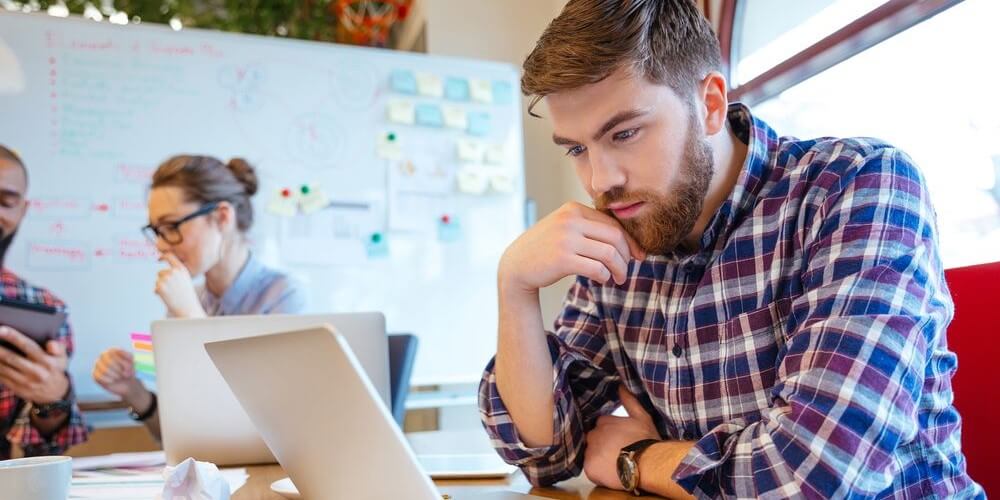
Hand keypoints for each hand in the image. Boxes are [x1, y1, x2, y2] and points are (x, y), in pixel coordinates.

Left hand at [0, 326, 69, 403]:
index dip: (14, 337)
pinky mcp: (17, 388)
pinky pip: (1, 377)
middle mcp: (35, 372)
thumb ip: (58, 347)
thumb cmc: (55, 369)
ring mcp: (25, 381)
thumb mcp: (62, 357)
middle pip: (12, 358)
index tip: (1, 329)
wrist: (54, 393)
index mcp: (46, 361)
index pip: (28, 346)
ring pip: (3, 368)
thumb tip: (50, 344)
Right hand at [93, 347, 137, 396]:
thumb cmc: (129, 371)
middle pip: (109, 362)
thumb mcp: (132, 362)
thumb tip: (118, 351)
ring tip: (119, 377)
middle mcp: (103, 356)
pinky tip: (112, 381)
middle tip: (125, 374)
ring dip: (115, 375)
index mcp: (112, 351)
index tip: (129, 367)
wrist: (127, 384)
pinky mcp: (95, 374)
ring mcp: (98, 365)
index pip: (115, 354)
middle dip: (119, 370)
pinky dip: (108, 380)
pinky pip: (99, 377)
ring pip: (104, 370)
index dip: (122, 362)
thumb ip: (128, 355)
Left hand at [155, 253, 204, 317]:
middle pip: (161, 272)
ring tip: (172, 294)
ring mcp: (166, 278)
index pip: (169, 256)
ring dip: (162, 287)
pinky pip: (156, 288)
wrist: (188, 308)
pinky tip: (168, 297)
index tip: (159, 258)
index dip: (163, 256)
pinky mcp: (160, 286)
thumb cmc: (187, 296)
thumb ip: (176, 273)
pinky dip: (159, 293)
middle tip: (172, 290)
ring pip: (158, 280)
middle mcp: (174, 271)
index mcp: (181, 269)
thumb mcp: (185, 280)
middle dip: (163, 280)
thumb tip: (163, 272)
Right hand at [498, 202, 644, 294]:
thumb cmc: (546, 249)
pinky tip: (602, 280)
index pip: (612, 223)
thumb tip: (627, 241)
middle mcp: (569, 220)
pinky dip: (605, 276)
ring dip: (620, 269)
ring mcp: (565, 239)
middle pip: (615, 237)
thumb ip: (589, 227)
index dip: (630, 241)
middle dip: (627, 256)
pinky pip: (597, 268)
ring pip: (609, 253)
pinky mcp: (562, 259)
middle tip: (627, 270)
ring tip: (619, 279)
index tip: (637, 256)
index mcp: (573, 209)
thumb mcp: (565, 228)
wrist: (516, 265)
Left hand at [584, 386, 659, 488]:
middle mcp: (593, 434)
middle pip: (594, 441)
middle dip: (603, 446)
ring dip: (600, 459)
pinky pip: (590, 470)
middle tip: (618, 455)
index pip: (601, 427)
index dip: (610, 435)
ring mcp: (590, 451)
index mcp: (603, 422)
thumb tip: (621, 386)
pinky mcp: (589, 468)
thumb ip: (629, 400)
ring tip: (616, 465)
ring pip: (591, 455)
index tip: (619, 442)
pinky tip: (612, 473)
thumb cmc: (647, 441)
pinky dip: (598, 472)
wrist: (648, 464)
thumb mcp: (642, 417)